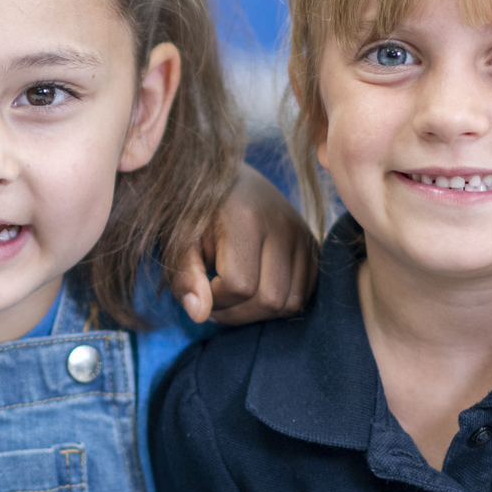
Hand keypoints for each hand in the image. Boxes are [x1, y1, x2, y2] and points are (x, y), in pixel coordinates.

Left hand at [170, 164, 319, 325]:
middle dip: (238, 313)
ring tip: (234, 298)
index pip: (239, 285)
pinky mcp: (312, 244)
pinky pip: (304, 293)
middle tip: (215, 302)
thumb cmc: (198, 209)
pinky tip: (255, 291)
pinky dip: (279, 303)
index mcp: (246, 218)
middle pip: (270, 299)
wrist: (228, 175)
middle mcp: (282, 225)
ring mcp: (302, 234)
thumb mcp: (179, 238)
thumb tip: (200, 315)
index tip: (201, 289)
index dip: (215, 300)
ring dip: (259, 313)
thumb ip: (186, 276)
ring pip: (291, 302)